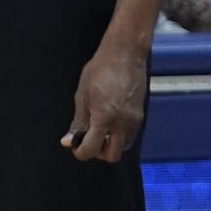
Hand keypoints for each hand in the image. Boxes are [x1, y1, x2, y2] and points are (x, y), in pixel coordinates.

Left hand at [63, 37, 148, 162]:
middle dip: (98, 152)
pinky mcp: (141, 116)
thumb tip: (69, 141)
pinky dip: (119, 136)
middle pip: (112, 156)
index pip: (92, 148)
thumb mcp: (82, 95)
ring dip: (111, 145)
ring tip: (100, 130)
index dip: (81, 152)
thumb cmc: (100, 69)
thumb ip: (78, 121)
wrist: (125, 54)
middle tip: (88, 140)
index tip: (75, 146)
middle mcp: (122, 123)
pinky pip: (130, 136)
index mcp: (104, 117)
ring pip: (123, 147)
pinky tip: (110, 122)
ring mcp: (134, 121)